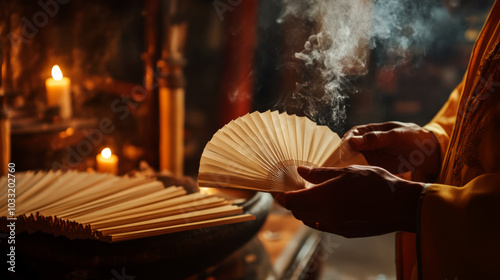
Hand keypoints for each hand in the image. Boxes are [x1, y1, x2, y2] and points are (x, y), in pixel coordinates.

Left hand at [282, 166, 423, 237]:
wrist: (402, 205)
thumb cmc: (377, 182)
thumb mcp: (347, 171)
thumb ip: (321, 173)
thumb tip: (300, 170)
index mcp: (325, 198)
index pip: (292, 201)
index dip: (281, 196)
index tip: (276, 190)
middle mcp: (327, 215)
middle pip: (298, 212)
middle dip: (291, 203)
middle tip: (291, 190)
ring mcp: (336, 226)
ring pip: (310, 220)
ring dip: (304, 210)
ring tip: (308, 195)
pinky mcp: (345, 232)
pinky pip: (323, 225)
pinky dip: (318, 215)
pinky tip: (325, 204)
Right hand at [344, 122, 440, 178]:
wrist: (428, 152)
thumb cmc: (411, 137)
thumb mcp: (395, 136)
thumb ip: (375, 138)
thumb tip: (352, 140)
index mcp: (370, 131)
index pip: (352, 134)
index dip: (345, 141)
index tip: (342, 151)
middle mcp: (367, 143)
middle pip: (350, 148)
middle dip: (343, 156)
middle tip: (338, 165)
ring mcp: (371, 155)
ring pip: (354, 159)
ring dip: (349, 165)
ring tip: (344, 173)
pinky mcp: (375, 166)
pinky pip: (363, 168)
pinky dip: (358, 172)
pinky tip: (355, 178)